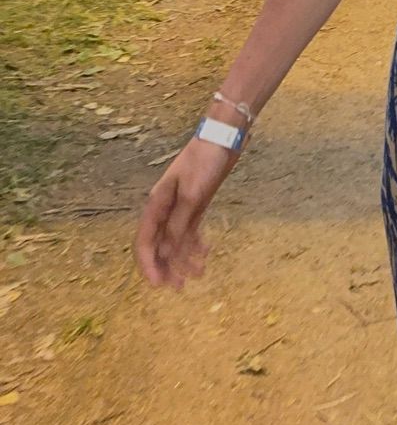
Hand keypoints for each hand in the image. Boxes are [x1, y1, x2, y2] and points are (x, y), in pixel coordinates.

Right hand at [134, 136, 239, 290]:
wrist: (223, 138)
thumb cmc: (204, 162)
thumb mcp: (192, 194)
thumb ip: (179, 223)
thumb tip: (167, 251)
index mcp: (157, 204)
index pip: (145, 242)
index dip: (148, 265)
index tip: (158, 285)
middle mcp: (165, 208)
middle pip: (159, 245)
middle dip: (167, 267)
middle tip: (180, 287)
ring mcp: (180, 207)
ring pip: (176, 241)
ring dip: (184, 259)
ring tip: (199, 274)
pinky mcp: (195, 204)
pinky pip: (190, 231)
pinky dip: (195, 244)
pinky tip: (205, 253)